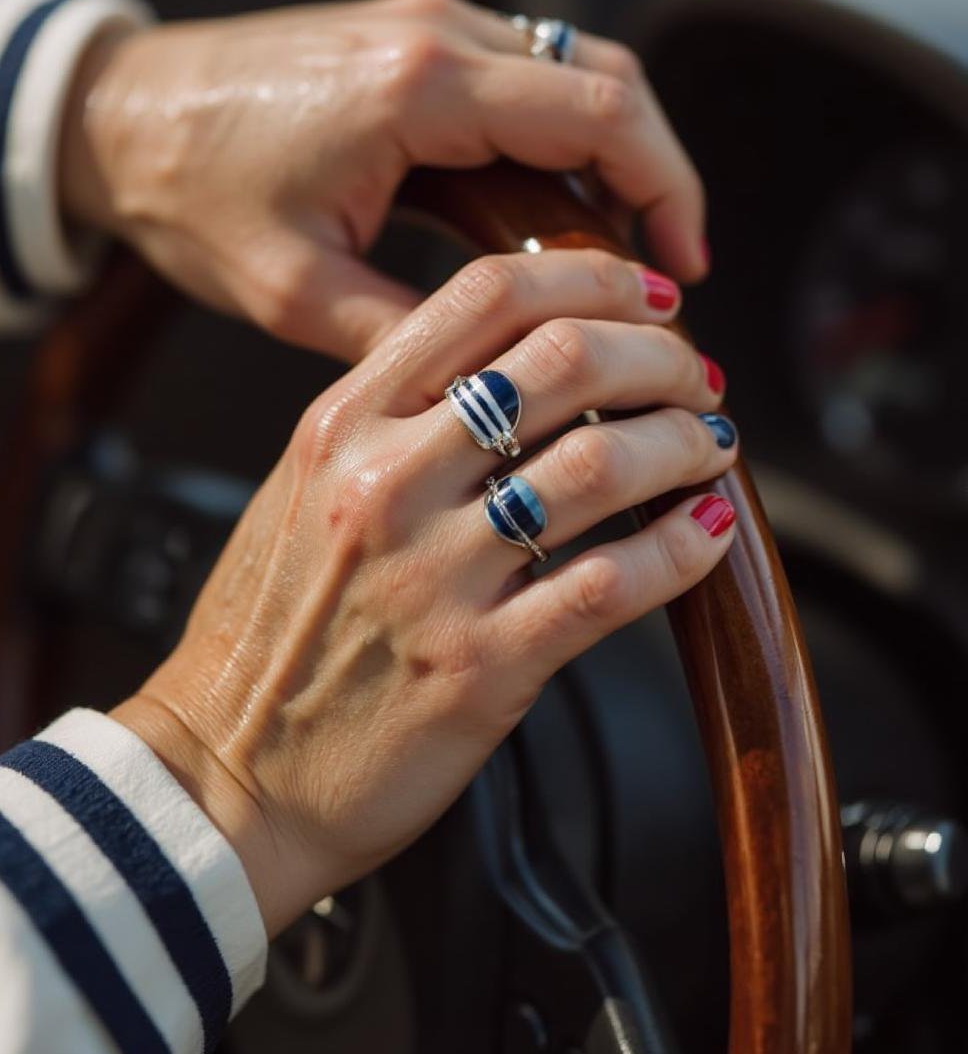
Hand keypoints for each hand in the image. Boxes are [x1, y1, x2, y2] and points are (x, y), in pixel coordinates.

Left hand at [61, 0, 706, 362]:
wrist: (118, 116)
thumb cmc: (191, 190)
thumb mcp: (295, 291)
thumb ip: (410, 335)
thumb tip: (501, 384)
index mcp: (419, 89)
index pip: (602, 113)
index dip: (666, 188)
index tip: (681, 267)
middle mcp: (437, 35)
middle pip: (609, 79)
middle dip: (659, 172)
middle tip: (667, 269)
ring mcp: (426, 25)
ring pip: (574, 69)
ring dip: (615, 151)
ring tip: (619, 251)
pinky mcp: (411, 39)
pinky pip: (525, 73)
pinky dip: (564, 134)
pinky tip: (555, 207)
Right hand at [112, 248, 735, 935]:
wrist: (225, 776)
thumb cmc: (269, 634)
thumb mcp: (305, 489)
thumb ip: (394, 418)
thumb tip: (516, 366)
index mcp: (345, 424)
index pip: (485, 297)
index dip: (592, 277)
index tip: (646, 295)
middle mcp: (387, 482)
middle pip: (562, 359)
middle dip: (658, 355)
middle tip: (694, 376)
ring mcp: (434, 574)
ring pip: (600, 462)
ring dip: (682, 443)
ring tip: (709, 446)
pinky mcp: (479, 666)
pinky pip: (611, 584)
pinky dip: (682, 548)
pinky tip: (708, 531)